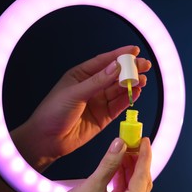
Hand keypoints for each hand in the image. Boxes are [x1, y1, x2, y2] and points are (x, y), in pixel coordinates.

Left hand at [12, 45, 151, 169]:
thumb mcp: (75, 93)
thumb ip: (97, 81)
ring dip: (132, 84)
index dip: (120, 55)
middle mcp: (91, 87)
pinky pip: (119, 106)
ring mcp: (98, 102)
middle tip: (145, 65)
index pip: (104, 62)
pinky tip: (137, 93)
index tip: (135, 51)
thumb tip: (117, 67)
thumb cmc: (53, 112)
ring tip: (143, 80)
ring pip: (119, 90)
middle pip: (115, 76)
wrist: (46, 140)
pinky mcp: (104, 117)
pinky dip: (128, 99)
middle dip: (130, 70)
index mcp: (81, 75)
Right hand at [13, 137, 152, 191]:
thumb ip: (110, 163)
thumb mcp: (93, 184)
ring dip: (129, 170)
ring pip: (134, 188)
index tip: (144, 140)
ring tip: (122, 152)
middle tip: (132, 143)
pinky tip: (117, 167)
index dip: (144, 156)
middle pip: (141, 182)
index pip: (142, 176)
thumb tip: (120, 144)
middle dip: (137, 162)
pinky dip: (122, 180)